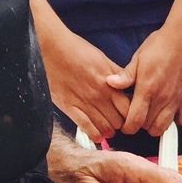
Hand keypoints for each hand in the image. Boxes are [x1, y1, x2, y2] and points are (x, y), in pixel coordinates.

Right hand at [38, 27, 128, 141]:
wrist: (50, 48)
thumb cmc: (77, 50)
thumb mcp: (103, 59)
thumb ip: (117, 75)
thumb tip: (130, 84)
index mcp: (110, 84)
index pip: (129, 109)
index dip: (131, 114)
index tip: (128, 114)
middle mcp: (100, 96)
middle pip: (119, 121)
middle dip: (120, 124)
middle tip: (117, 123)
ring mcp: (84, 103)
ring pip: (105, 128)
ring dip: (108, 131)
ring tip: (108, 129)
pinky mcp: (69, 107)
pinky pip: (87, 128)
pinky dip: (94, 135)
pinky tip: (96, 134)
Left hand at [107, 21, 181, 136]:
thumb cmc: (160, 45)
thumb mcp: (138, 57)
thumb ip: (126, 75)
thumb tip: (109, 83)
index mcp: (146, 89)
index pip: (134, 121)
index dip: (128, 127)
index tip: (126, 124)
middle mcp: (162, 99)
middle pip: (149, 128)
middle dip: (141, 126)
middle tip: (139, 116)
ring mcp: (177, 100)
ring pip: (165, 127)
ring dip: (157, 125)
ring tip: (153, 116)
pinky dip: (177, 120)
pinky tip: (172, 111)